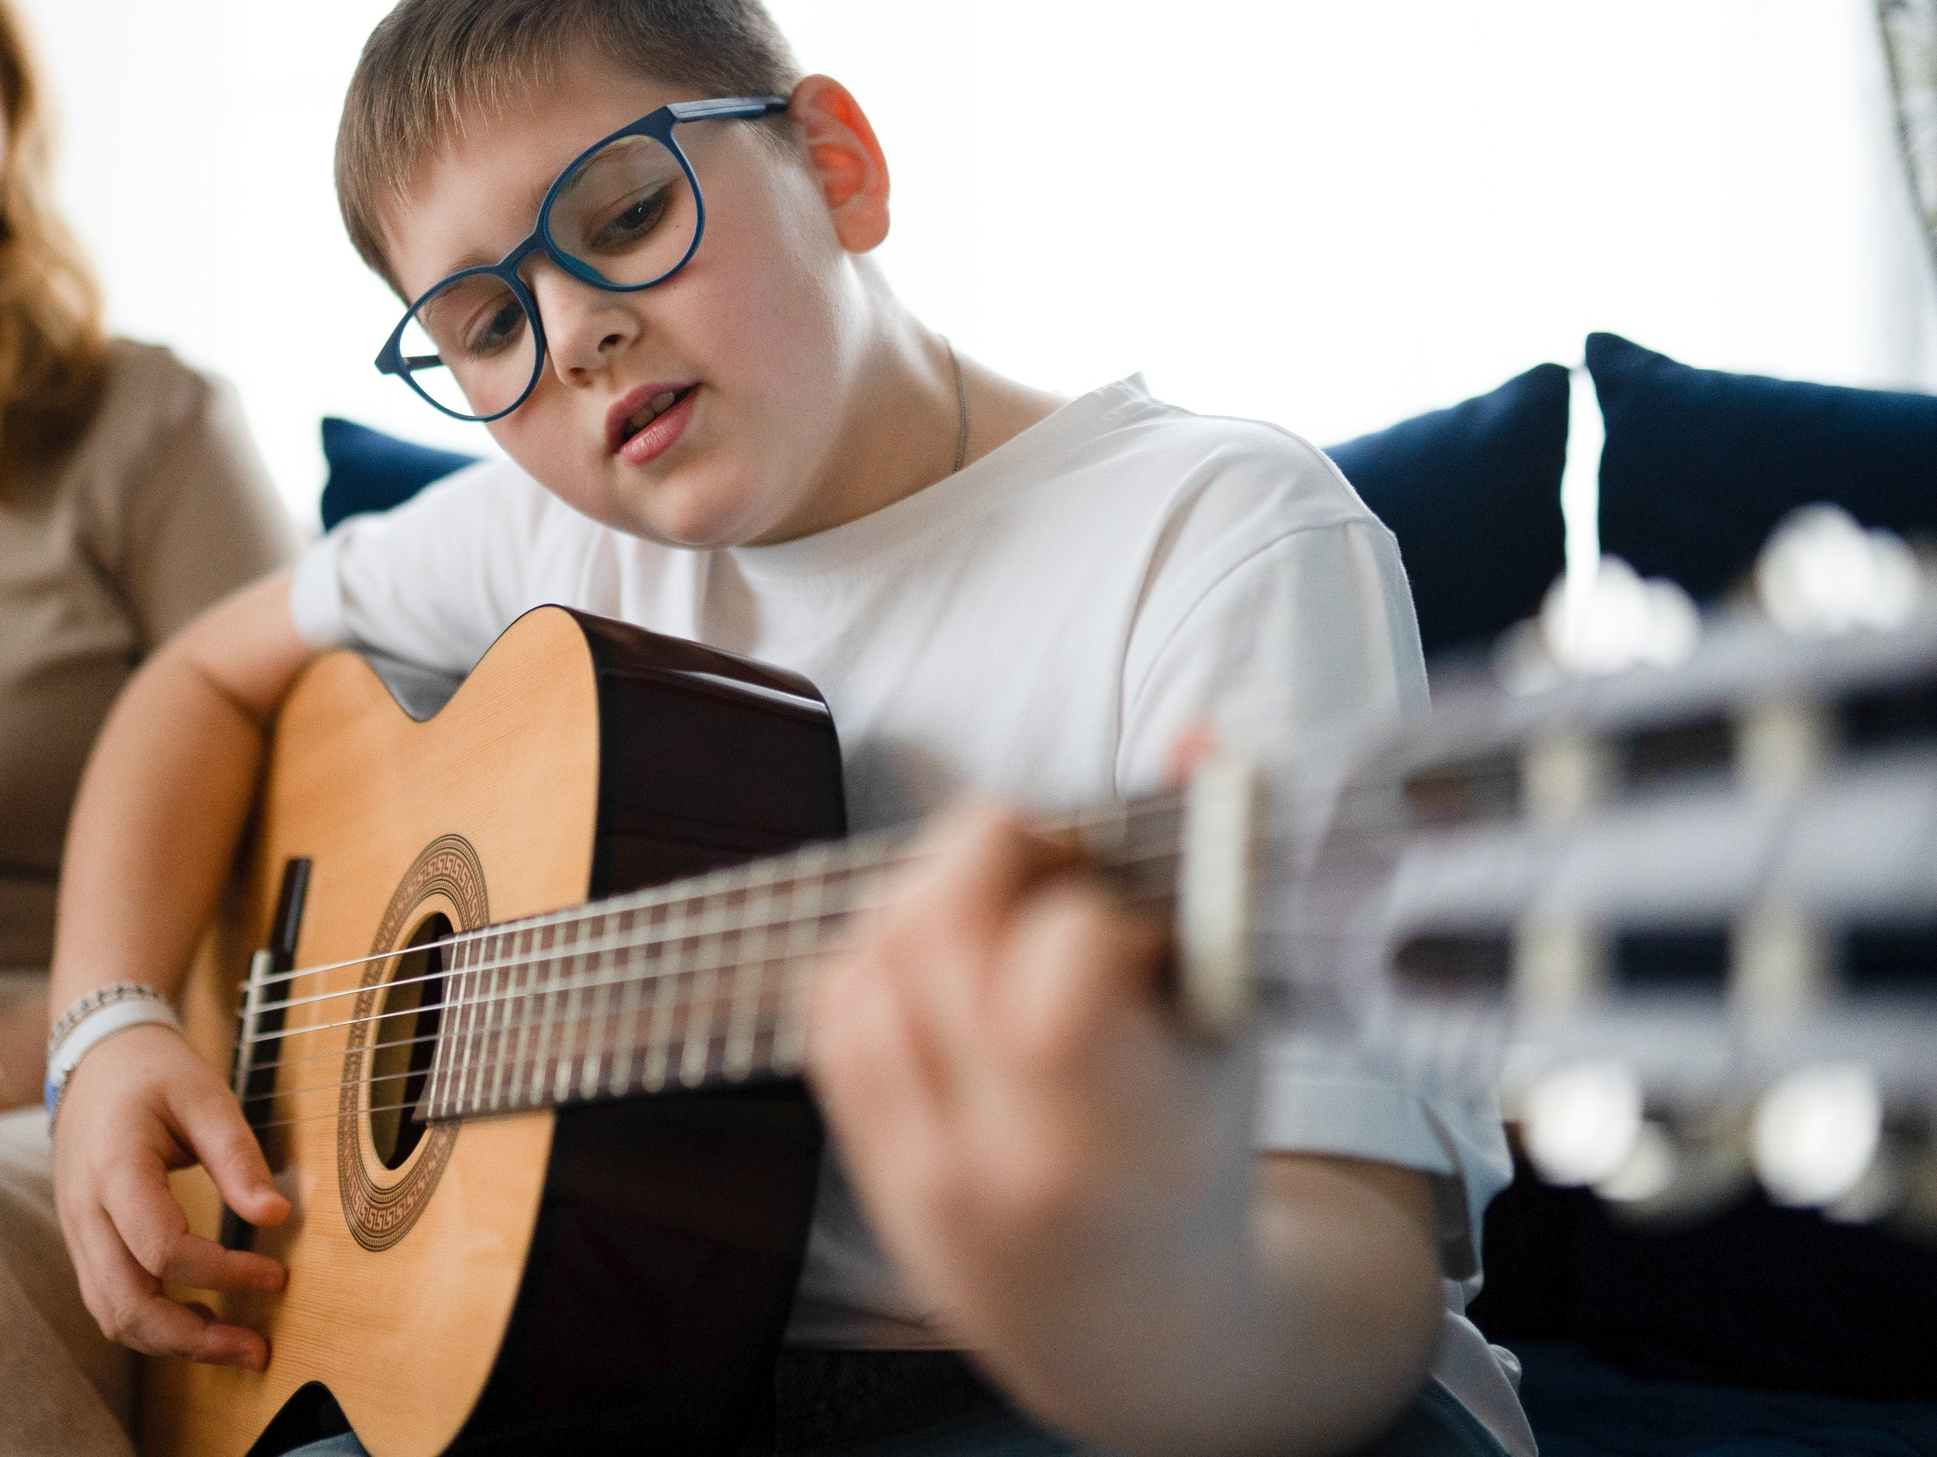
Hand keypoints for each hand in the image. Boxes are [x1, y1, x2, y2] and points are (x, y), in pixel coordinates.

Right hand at [51, 1019, 290, 1367]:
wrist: (96, 1058)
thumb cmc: (155, 1072)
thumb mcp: (205, 1095)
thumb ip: (238, 1156)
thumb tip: (276, 1218)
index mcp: (114, 1167)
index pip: (161, 1247)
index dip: (222, 1273)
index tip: (276, 1275)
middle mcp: (84, 1209)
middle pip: (126, 1304)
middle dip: (193, 1339)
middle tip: (257, 1350)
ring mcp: (76, 1230)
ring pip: (112, 1315)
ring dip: (173, 1343)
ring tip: (235, 1346)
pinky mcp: (83, 1242)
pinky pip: (108, 1301)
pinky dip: (152, 1325)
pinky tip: (199, 1321)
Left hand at [807, 801, 1258, 1440]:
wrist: (1136, 1333)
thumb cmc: (1201, 1163)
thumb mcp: (1236, 1037)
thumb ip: (1216, 876)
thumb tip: (1199, 734)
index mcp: (1121, 1138)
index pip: (1062, 962)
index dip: (1092, 899)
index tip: (1129, 911)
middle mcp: (1003, 1160)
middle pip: (936, 935)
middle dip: (986, 848)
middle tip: (1047, 852)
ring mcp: (919, 1169)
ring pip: (867, 964)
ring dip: (925, 894)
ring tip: (999, 899)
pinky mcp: (866, 1166)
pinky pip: (832, 1014)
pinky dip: (876, 953)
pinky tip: (944, 953)